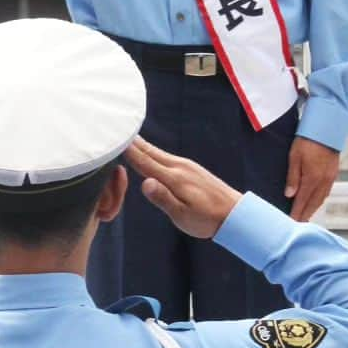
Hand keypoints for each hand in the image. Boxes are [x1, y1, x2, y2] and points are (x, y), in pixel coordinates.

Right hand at [125, 137, 241, 238]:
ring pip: (158, 152)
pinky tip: (149, 151)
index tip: (113, 139)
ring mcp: (186, 165)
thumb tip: (144, 183)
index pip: (145, 162)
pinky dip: (153, 151)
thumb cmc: (206, 219)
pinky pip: (165, 155)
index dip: (128, 151)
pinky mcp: (190, 167)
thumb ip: (163, 198)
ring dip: (142, 144)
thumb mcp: (182, 215)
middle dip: (132, 142)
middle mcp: (178, 166)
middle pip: (150, 151)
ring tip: (127, 137)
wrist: (234, 213)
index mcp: (173, 178)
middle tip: (116, 129)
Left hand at [285, 137, 339, 221]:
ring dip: (313, 208)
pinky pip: (326, 191)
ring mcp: (330, 178)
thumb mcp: (294, 157)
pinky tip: (316, 200)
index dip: (296, 213)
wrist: (326, 128)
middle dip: (305, 215)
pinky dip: (320, 199)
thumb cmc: (308, 140)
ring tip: (306, 215)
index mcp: (312, 179)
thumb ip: (293, 177)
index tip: (291, 222)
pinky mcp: (333, 173)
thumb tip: (289, 195)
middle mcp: (323, 181)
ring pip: (321, 199)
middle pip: (313, 204)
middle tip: (298, 224)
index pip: (302, 202)